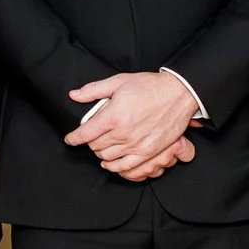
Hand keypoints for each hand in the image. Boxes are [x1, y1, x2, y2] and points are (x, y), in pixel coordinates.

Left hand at [66, 71, 196, 173]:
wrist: (178, 93)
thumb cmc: (149, 86)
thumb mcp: (118, 81)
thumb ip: (93, 90)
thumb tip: (74, 95)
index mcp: (113, 116)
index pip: (85, 133)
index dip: (74, 138)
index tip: (70, 139)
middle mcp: (123, 133)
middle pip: (95, 146)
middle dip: (89, 142)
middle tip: (91, 137)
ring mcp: (136, 145)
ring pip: (107, 157)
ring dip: (100, 153)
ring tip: (100, 147)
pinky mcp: (148, 152)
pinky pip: (125, 166)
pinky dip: (114, 166)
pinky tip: (110, 163)